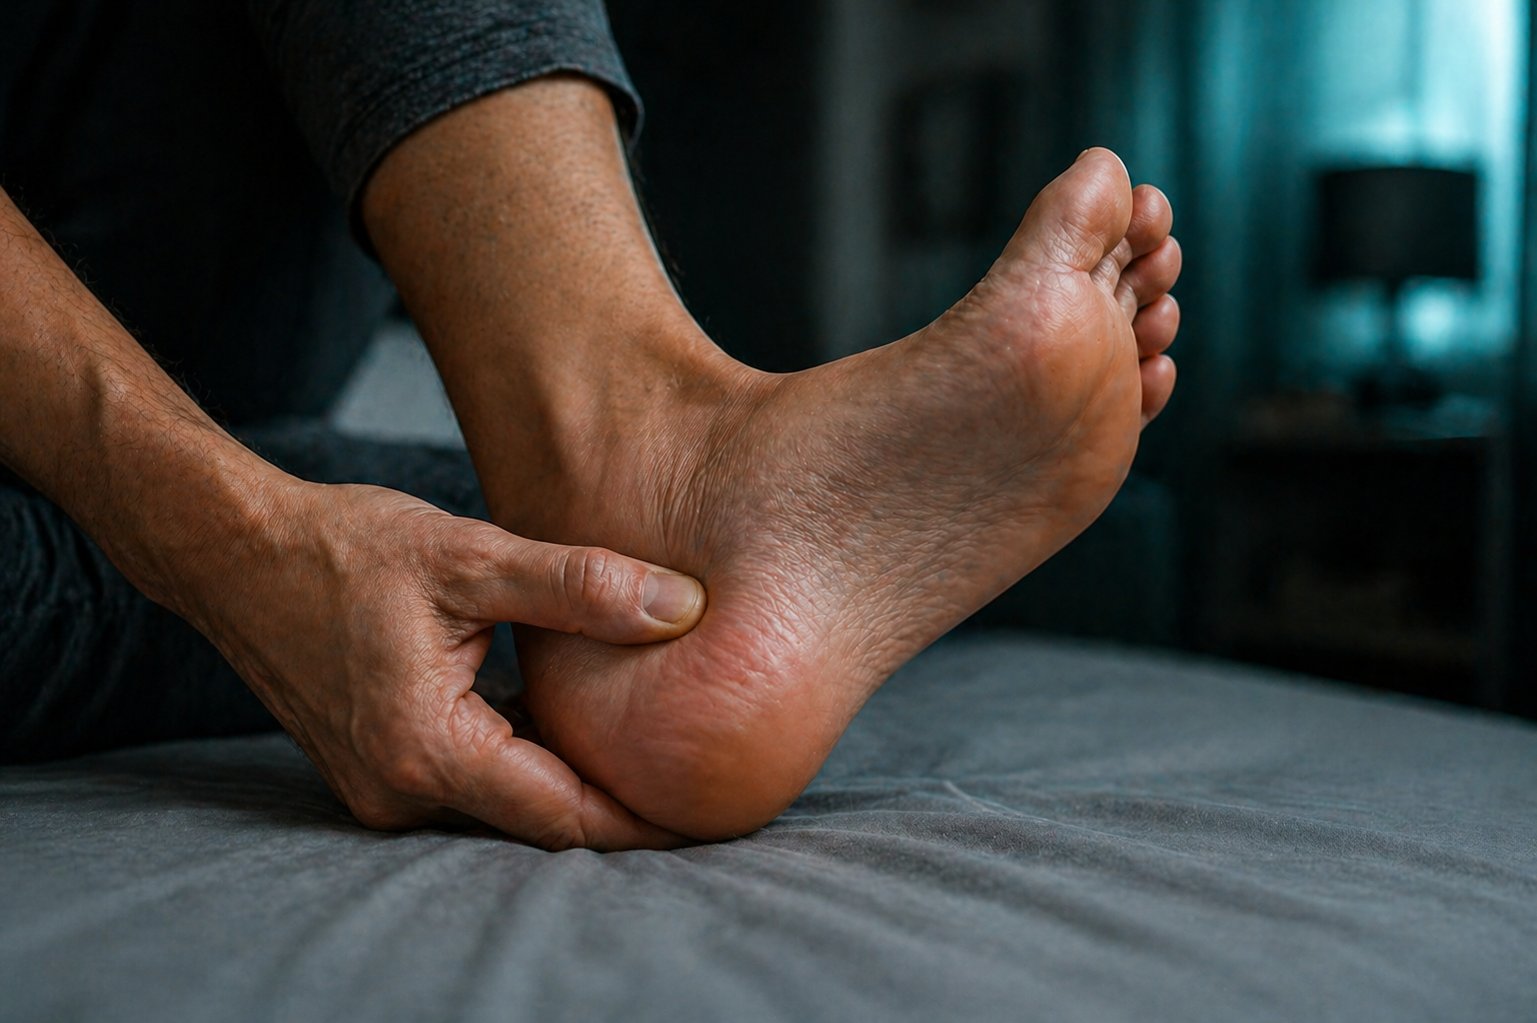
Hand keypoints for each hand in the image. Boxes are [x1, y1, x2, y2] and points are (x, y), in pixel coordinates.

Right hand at [175, 479, 703, 849]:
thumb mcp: (471, 557)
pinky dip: (526, 756)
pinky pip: (472, 779)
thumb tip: (683, 606)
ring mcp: (383, 786)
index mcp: (427, 749)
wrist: (237, 553)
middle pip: (537, 820)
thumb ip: (579, 587)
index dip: (643, 818)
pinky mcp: (379, 766)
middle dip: (618, 804)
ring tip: (655, 746)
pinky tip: (576, 719)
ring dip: (571, 779)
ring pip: (505, 802)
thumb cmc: (343, 549)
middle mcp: (400, 789)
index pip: (561, 816)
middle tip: (699, 774)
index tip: (709, 807)